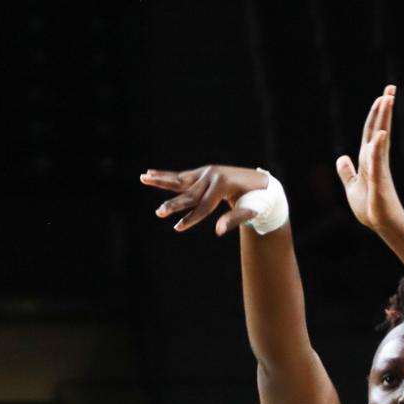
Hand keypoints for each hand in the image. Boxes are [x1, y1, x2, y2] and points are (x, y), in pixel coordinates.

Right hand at [140, 163, 268, 236]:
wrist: (260, 182)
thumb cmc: (255, 200)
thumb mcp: (249, 210)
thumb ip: (234, 220)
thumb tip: (218, 232)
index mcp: (223, 185)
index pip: (204, 206)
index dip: (191, 218)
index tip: (178, 228)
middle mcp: (212, 176)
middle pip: (189, 194)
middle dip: (173, 205)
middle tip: (159, 213)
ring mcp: (206, 172)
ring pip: (180, 179)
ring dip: (160, 180)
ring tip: (143, 177)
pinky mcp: (202, 173)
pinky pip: (181, 176)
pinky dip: (165, 176)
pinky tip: (149, 174)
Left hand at [336, 87, 403, 232]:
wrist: (381, 223)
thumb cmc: (370, 206)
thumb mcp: (351, 186)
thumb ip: (347, 171)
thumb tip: (342, 157)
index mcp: (368, 158)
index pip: (372, 130)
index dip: (376, 113)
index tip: (384, 95)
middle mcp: (375, 158)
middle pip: (378, 127)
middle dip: (384, 108)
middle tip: (391, 88)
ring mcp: (379, 167)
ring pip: (380, 137)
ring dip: (384, 118)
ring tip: (388, 100)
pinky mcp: (379, 179)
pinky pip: (377, 160)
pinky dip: (378, 147)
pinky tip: (381, 134)